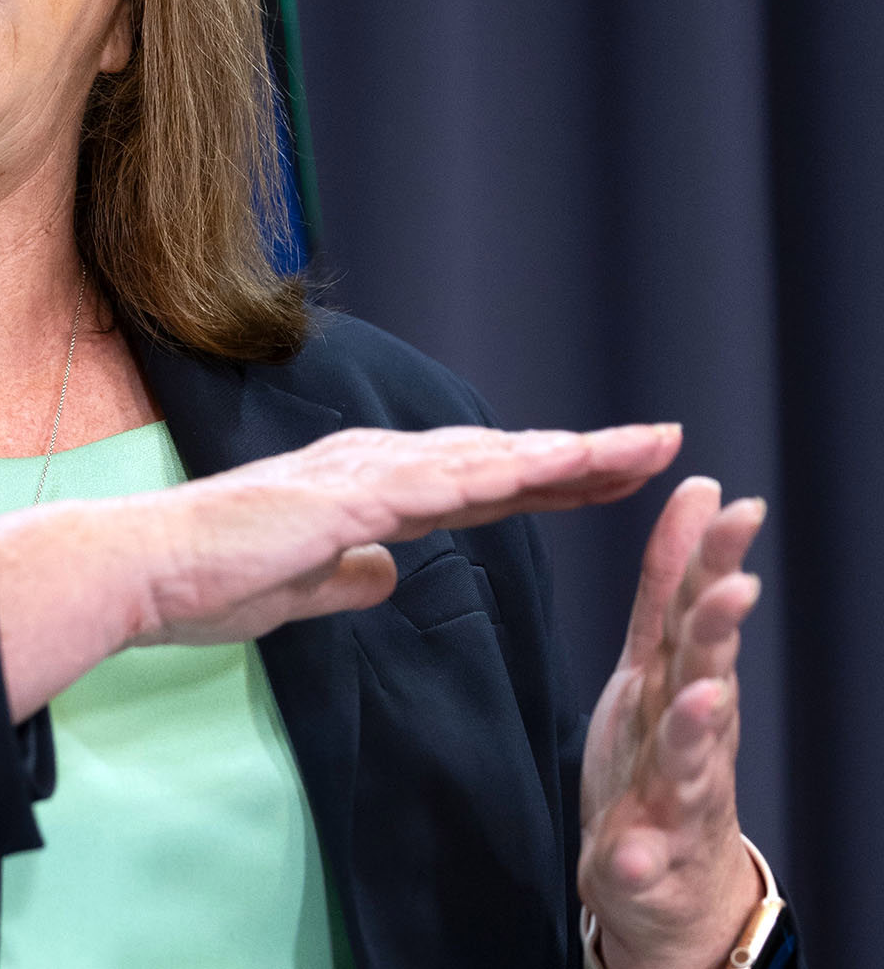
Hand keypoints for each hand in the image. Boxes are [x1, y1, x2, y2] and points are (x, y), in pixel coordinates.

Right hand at [0, 421, 676, 722]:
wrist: (135, 570)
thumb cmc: (199, 582)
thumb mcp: (295, 591)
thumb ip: (345, 578)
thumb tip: (386, 575)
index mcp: (358, 491)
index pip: (472, 482)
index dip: (545, 477)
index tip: (607, 475)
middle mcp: (365, 467)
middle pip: (494, 458)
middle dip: (581, 453)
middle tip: (661, 442)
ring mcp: (352, 477)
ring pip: (479, 459)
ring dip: (563, 453)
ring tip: (638, 448)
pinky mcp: (334, 499)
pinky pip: (432, 485)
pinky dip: (496, 474)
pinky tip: (549, 468)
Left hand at [579, 476, 766, 968]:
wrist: (668, 876)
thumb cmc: (660, 748)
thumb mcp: (658, 657)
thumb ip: (670, 581)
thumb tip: (700, 487)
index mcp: (682, 678)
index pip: (699, 608)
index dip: (715, 557)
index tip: (734, 504)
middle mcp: (690, 732)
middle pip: (704, 672)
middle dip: (718, 631)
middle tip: (734, 587)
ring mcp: (675, 796)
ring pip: (688, 758)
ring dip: (695, 727)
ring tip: (701, 698)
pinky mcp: (648, 856)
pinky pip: (641, 858)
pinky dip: (637, 855)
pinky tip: (629, 855)